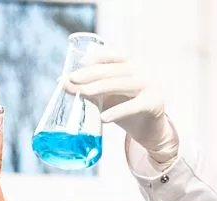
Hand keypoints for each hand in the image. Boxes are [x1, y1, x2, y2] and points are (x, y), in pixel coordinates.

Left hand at [66, 46, 178, 161]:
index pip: (114, 54)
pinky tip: (103, 117)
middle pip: (114, 69)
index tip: (79, 62)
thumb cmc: (127, 109)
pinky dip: (117, 111)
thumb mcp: (110, 94)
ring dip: (99, 88)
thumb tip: (63, 82)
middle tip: (72, 79)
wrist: (151, 129)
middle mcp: (143, 71)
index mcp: (133, 64)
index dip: (97, 56)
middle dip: (91, 73)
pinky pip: (133, 106)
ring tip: (82, 93)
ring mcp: (150, 87)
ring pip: (121, 84)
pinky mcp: (153, 104)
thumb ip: (93, 86)